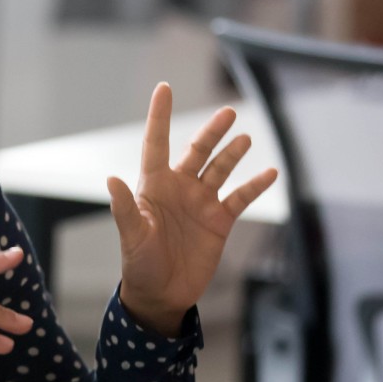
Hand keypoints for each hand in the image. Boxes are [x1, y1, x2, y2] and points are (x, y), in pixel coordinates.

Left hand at [107, 83, 278, 335]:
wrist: (162, 295)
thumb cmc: (140, 264)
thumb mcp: (131, 236)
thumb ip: (125, 208)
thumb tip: (112, 179)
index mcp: (154, 185)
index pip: (156, 142)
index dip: (160, 115)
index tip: (164, 87)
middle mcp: (179, 188)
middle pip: (197, 151)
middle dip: (212, 131)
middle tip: (227, 112)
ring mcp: (201, 203)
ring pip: (221, 169)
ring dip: (233, 153)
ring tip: (246, 137)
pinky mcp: (219, 221)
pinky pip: (241, 197)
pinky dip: (256, 185)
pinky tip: (270, 173)